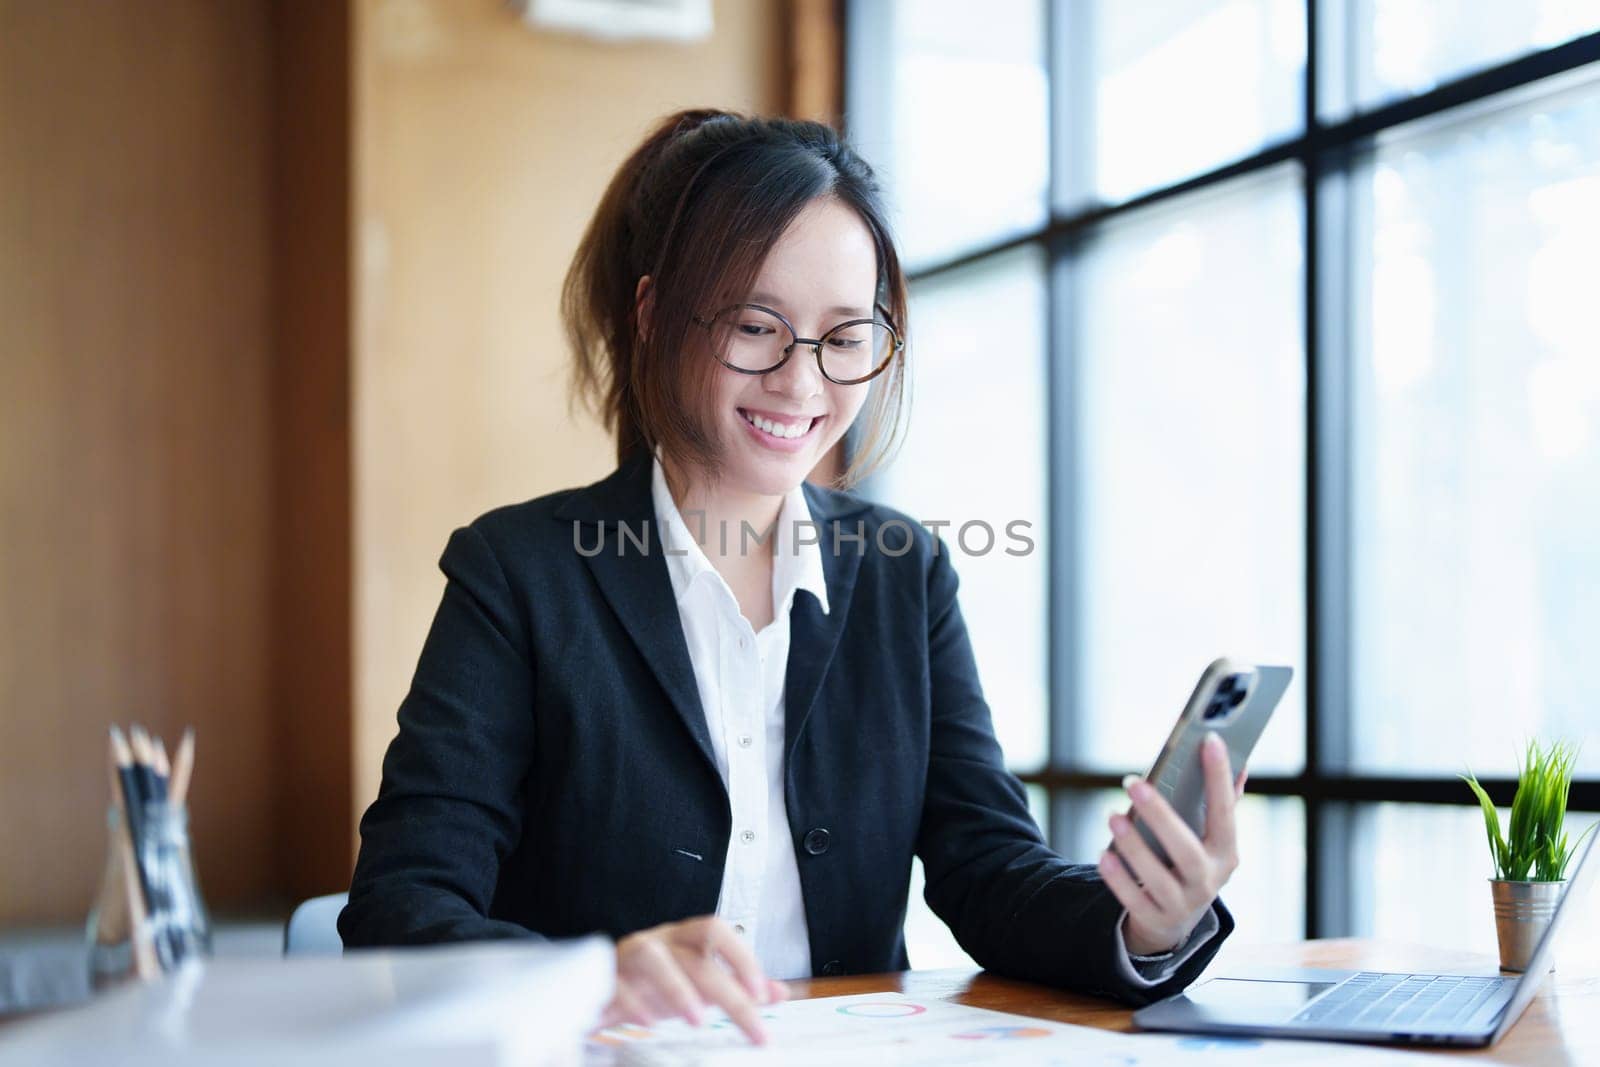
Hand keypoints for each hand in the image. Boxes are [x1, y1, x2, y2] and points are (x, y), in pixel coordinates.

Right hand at [598, 915, 788, 1044]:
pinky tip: (649, 1023)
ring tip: (697, 1019)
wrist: (599, 991)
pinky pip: (616, 983)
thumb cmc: (652, 985)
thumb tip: (779, 991)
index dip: (740, 957)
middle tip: (752, 1026)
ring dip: (677, 988)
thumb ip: (736, 985)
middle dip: (728, 992)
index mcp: (682, 939)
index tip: (762, 993)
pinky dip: (634, 1002)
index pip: (715, 930)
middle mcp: (657, 941)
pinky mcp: (602, 978)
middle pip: (695, 956)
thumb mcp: (698, 985)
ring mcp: (627, 957)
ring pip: (652, 957)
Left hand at [1098, 733, 1247, 955]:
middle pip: (1186, 850)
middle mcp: (1208, 881)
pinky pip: (1133, 900)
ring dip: (1133, 846)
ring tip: (1112, 816)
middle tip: (1133, 783)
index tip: (1209, 740)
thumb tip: (1239, 760)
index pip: (1225, 812)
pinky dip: (1118, 878)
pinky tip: (1103, 854)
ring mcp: (1182, 904)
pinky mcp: (1155, 918)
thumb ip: (1224, 802)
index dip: (1220, 777)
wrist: (1176, 919)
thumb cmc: (1192, 861)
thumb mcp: (1211, 838)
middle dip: (1160, 816)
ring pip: (1157, 877)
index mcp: (1226, 853)